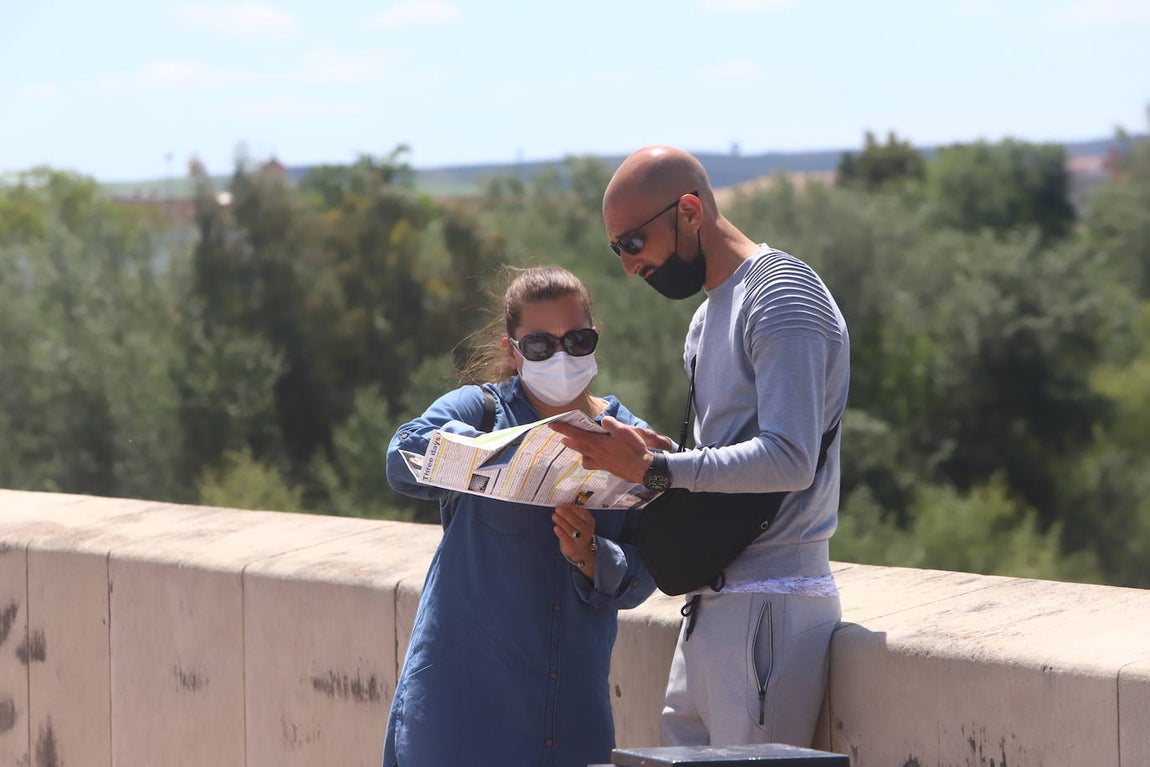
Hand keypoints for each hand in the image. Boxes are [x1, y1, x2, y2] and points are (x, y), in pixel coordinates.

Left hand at [551, 416, 665, 482]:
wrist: (644, 469)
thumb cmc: (635, 449)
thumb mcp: (625, 432)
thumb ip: (611, 425)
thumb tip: (602, 421)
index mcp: (598, 443)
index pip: (576, 434)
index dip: (563, 428)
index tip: (551, 424)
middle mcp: (596, 454)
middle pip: (577, 446)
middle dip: (567, 439)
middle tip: (559, 434)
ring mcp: (600, 462)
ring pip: (583, 456)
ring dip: (577, 449)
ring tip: (574, 444)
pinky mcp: (606, 468)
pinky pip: (591, 463)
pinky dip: (587, 459)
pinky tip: (590, 457)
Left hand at [553, 504, 596, 578]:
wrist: (580, 550)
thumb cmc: (577, 531)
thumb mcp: (580, 521)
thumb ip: (573, 513)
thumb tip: (562, 505)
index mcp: (589, 521)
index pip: (582, 513)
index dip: (572, 508)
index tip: (563, 504)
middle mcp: (587, 530)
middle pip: (576, 521)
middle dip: (566, 514)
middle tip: (558, 509)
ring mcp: (581, 539)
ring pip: (570, 529)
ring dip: (561, 522)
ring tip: (554, 516)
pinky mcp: (573, 546)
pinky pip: (566, 538)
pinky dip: (560, 532)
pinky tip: (556, 528)